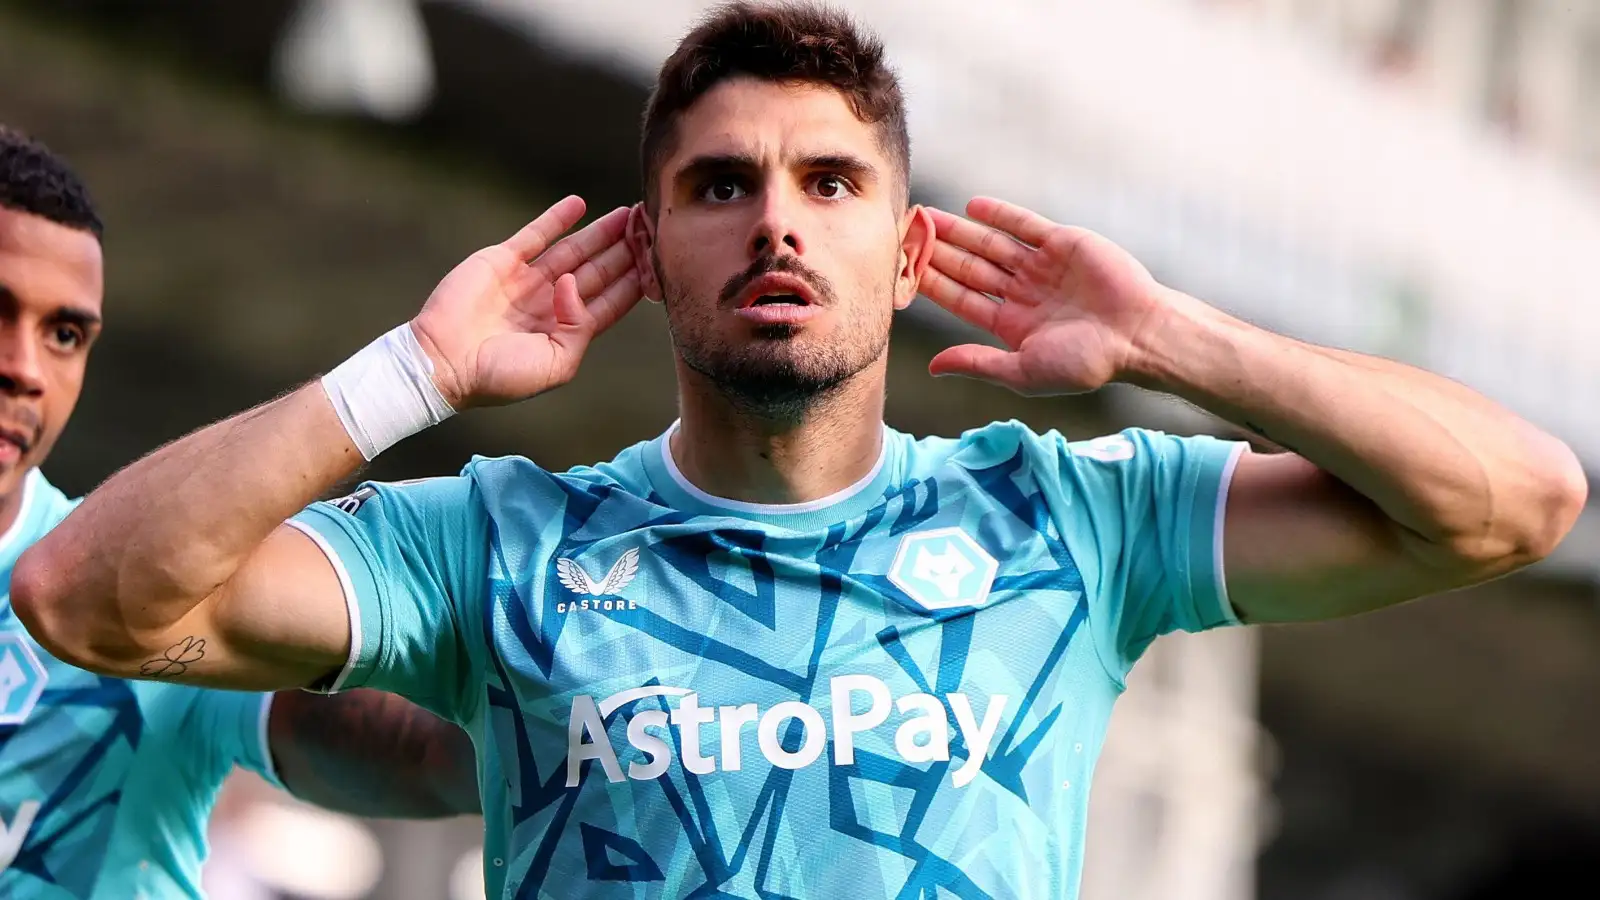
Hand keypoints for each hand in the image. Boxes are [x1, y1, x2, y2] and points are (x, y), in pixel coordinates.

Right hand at [411, 196, 641, 408]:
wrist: (443, 363)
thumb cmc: (500, 376)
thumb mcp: (556, 365)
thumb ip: (579, 327)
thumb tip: (576, 285)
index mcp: (567, 332)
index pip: (611, 301)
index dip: (634, 280)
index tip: (660, 260)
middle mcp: (551, 303)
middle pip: (599, 271)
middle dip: (626, 251)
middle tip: (652, 228)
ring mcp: (528, 281)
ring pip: (574, 250)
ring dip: (601, 232)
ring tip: (629, 214)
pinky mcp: (502, 261)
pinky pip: (535, 235)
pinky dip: (556, 219)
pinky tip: (580, 205)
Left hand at [920, 197, 1169, 395]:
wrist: (1138, 335)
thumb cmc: (1086, 362)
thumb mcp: (1023, 370)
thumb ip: (978, 363)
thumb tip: (933, 368)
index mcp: (1012, 324)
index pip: (962, 299)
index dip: (933, 284)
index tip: (903, 271)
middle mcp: (1023, 293)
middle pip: (970, 267)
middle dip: (938, 252)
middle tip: (906, 235)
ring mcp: (1042, 266)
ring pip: (991, 244)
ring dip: (960, 231)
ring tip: (928, 217)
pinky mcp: (1063, 243)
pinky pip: (1025, 224)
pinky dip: (1000, 214)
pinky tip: (971, 207)